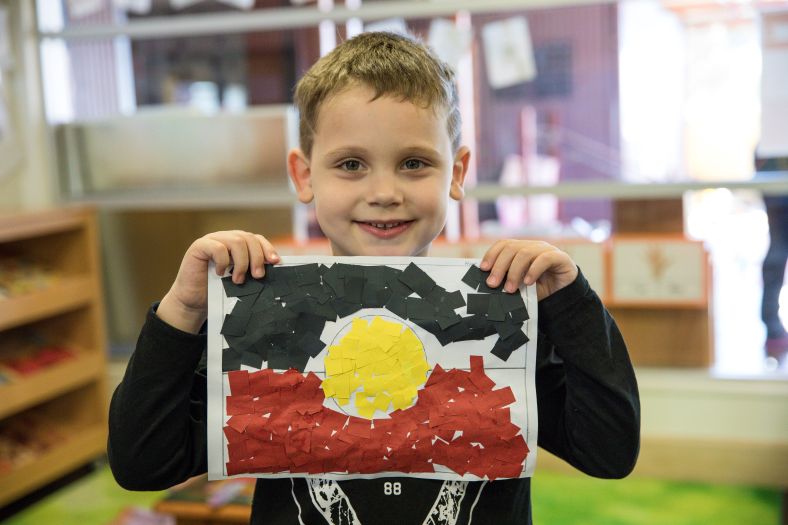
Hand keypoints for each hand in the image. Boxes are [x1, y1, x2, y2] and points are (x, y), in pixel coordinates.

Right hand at [157, 231, 279, 332]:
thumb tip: (275, 269)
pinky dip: (223, 261)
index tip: (275, 262)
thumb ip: (253, 270)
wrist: (194, 300)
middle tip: (258, 276)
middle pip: (249, 239)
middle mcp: (226, 238)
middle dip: (257, 258)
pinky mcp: (200, 246)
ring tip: (238, 279)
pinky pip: (217, 247)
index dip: (267, 248)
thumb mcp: (240, 279)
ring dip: (242, 262)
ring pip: (236, 241)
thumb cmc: (219, 290)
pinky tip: (220, 273)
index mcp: (238, 244)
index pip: (257, 239)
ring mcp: (213, 240)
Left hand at [480, 239, 577, 300]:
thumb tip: (488, 283)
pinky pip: (545, 259)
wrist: (564, 297)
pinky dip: (533, 270)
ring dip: (514, 272)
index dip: (492, 254)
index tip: (483, 269)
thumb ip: (506, 281)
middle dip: (499, 266)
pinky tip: (528, 282)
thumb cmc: (539, 290)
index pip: (504, 244)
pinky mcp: (560, 257)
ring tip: (510, 289)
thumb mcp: (519, 286)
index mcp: (522, 249)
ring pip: (526, 253)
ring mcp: (547, 250)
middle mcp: (534, 246)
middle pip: (512, 248)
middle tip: (493, 284)